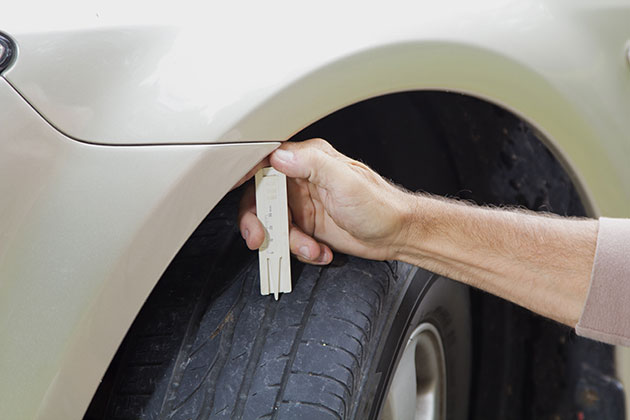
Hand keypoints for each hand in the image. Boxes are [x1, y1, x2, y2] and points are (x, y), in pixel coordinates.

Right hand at [238, 139, 412, 263]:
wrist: (397, 234)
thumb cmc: (379, 204)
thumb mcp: (346, 181)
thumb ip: (312, 165)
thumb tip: (279, 156)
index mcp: (309, 161)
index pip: (265, 162)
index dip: (243, 174)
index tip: (228, 187)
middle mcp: (301, 181)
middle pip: (261, 197)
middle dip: (258, 221)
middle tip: (261, 238)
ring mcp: (303, 205)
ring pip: (273, 223)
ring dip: (286, 242)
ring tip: (311, 248)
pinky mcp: (307, 226)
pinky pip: (288, 240)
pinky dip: (301, 250)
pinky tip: (320, 250)